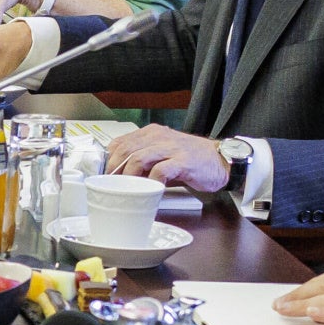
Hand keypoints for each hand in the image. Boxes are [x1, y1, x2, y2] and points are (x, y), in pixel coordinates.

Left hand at [104, 125, 233, 194]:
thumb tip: (120, 176)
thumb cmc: (190, 160)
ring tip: (127, 190)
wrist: (221, 160)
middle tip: (111, 186)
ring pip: (139, 158)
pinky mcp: (183, 161)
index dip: (108, 160)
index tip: (103, 176)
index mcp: (151, 133)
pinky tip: (150, 191)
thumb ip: (143, 162)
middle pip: (125, 150)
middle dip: (114, 170)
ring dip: (129, 176)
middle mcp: (159, 137)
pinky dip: (152, 182)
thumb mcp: (162, 155)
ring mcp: (171, 148)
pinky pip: (161, 171)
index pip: (120, 142)